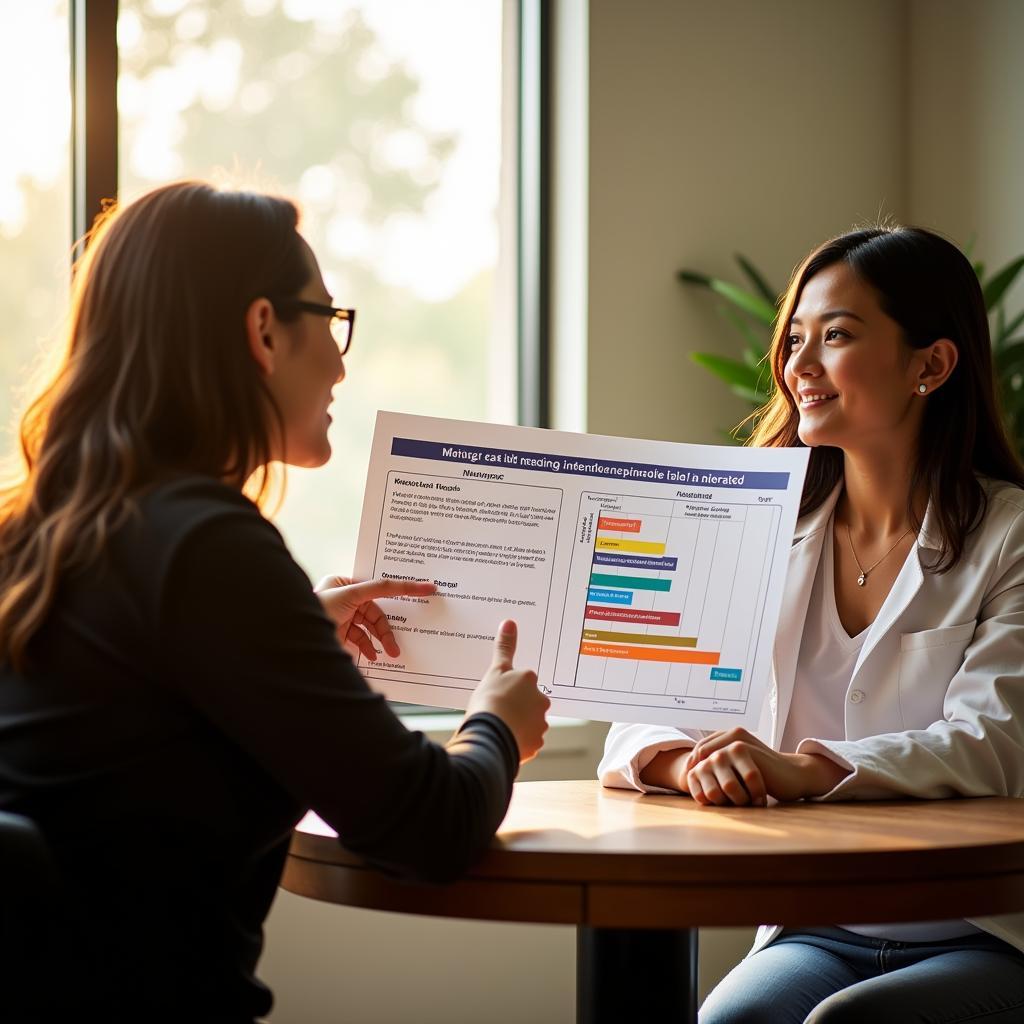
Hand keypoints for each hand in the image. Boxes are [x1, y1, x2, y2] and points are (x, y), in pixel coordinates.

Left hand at [315, 575, 436, 661]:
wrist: (296, 640)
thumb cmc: (318, 609)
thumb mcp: (350, 594)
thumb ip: (377, 588)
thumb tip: (397, 583)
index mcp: (343, 583)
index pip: (379, 586)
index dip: (403, 588)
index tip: (427, 588)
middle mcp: (343, 599)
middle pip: (376, 612)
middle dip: (386, 629)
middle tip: (398, 644)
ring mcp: (342, 618)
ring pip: (370, 628)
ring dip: (380, 641)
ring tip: (390, 654)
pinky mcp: (339, 635)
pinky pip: (360, 640)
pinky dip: (368, 648)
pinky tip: (372, 656)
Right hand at [464, 620, 549, 763]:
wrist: (489, 735)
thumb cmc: (490, 701)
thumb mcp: (495, 670)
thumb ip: (505, 647)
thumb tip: (510, 622)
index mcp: (530, 680)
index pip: (523, 681)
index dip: (510, 688)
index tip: (498, 695)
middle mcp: (541, 700)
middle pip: (530, 701)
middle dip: (517, 707)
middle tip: (498, 711)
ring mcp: (540, 723)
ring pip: (530, 722)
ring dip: (519, 725)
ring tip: (499, 727)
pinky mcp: (536, 744)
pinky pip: (528, 741)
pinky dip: (519, 741)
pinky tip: (505, 740)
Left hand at [685, 728, 848, 805]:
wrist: (791, 776)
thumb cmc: (764, 775)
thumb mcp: (740, 769)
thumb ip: (723, 766)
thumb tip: (695, 775)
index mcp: (730, 736)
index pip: (701, 747)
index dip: (692, 762)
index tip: (688, 778)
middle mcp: (733, 734)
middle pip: (702, 749)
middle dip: (695, 766)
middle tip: (691, 783)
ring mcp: (740, 740)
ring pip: (711, 756)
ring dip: (704, 772)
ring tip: (701, 786)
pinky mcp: (746, 750)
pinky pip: (723, 762)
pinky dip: (717, 776)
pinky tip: (715, 788)